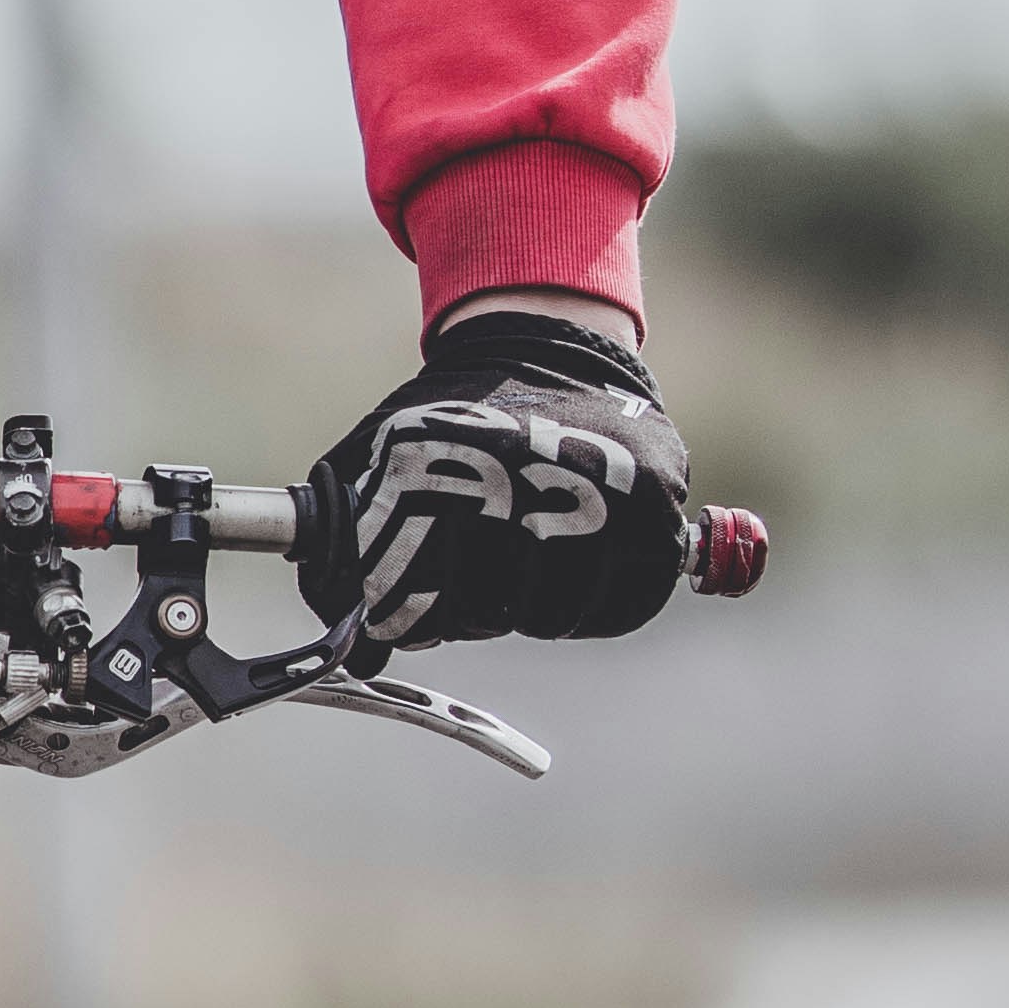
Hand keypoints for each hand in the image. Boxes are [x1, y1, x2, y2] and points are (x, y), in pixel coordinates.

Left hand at [294, 293, 694, 651]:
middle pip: (481, 614)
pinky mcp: (657, 520)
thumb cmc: (459, 421)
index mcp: (443, 465)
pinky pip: (616, 610)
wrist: (554, 352)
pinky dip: (592, 605)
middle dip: (468, 609)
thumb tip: (358, 655)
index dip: (405, 616)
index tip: (408, 609)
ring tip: (525, 558)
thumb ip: (351, 546)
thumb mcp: (383, 455)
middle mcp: (523, 479)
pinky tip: (574, 564)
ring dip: (530, 607)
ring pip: (548, 619)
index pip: (413, 600)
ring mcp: (600, 500)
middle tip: (474, 578)